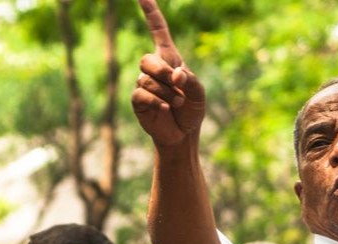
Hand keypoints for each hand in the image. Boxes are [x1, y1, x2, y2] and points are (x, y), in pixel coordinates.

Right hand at [131, 0, 205, 146]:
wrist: (183, 135)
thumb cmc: (191, 111)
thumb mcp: (199, 94)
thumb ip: (191, 80)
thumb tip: (175, 74)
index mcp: (169, 60)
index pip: (158, 31)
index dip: (150, 13)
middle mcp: (153, 69)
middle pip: (147, 59)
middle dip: (162, 71)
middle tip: (177, 85)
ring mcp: (143, 84)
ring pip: (146, 79)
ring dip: (166, 92)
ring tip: (176, 103)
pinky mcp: (138, 100)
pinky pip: (141, 94)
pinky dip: (156, 101)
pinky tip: (165, 109)